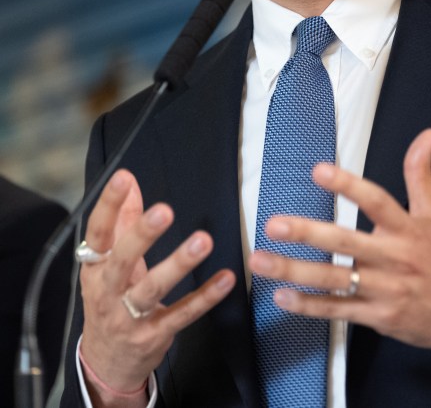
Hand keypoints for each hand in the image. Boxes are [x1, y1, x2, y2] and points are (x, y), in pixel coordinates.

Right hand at [79, 169, 234, 403]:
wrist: (106, 362)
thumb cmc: (110, 300)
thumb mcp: (107, 264)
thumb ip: (121, 222)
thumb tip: (131, 182)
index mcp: (95, 268)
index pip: (98, 233)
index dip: (108, 205)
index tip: (123, 178)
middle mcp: (108, 291)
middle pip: (122, 260)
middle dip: (142, 235)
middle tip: (165, 211)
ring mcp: (129, 317)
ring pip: (152, 289)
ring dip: (178, 264)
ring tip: (203, 240)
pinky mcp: (154, 335)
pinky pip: (182, 314)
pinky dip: (204, 297)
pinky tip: (225, 278)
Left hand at [249, 129, 430, 358]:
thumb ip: (421, 173)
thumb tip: (427, 134)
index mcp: (407, 230)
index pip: (375, 201)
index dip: (348, 185)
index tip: (318, 171)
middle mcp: (394, 259)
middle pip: (346, 244)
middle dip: (307, 234)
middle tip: (274, 224)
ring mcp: (385, 291)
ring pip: (335, 279)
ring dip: (296, 272)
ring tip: (263, 262)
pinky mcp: (378, 318)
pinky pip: (339, 310)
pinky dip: (310, 306)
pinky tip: (283, 297)